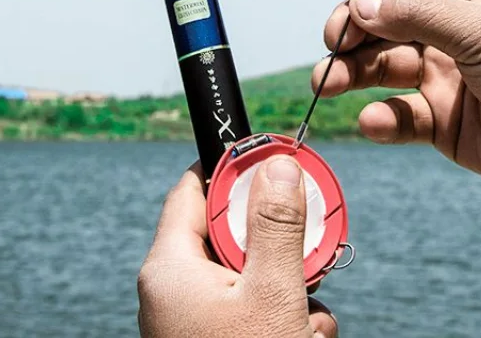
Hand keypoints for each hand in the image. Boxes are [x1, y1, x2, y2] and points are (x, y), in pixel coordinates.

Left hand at [138, 156, 337, 337]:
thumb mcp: (272, 293)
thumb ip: (276, 224)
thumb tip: (277, 163)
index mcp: (169, 267)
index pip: (192, 190)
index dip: (231, 169)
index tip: (272, 159)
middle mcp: (175, 290)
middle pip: (228, 233)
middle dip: (276, 240)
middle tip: (310, 246)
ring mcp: (195, 321)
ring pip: (249, 274)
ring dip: (288, 285)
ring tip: (307, 319)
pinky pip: (251, 308)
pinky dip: (282, 316)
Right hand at [313, 0, 480, 245]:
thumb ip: (417, 13)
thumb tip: (358, 1)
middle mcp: (454, 26)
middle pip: (386, 14)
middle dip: (354, 25)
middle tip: (336, 42)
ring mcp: (445, 72)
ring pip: (382, 63)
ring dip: (351, 70)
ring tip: (328, 82)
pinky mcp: (441, 117)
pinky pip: (399, 112)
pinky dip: (381, 116)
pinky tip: (374, 121)